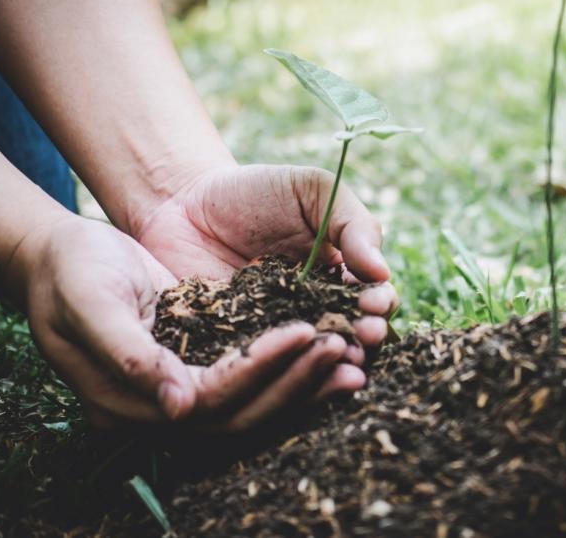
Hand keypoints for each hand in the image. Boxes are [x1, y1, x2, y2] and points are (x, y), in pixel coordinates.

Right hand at [19, 217, 362, 429]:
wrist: (62, 252)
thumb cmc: (69, 269)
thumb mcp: (88, 301)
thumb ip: (127, 353)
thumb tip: (180, 407)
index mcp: (128, 400)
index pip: (209, 399)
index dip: (258, 370)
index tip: (304, 332)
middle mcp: (163, 403)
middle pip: (244, 411)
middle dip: (298, 381)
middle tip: (346, 347)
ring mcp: (187, 383)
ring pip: (258, 398)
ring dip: (307, 379)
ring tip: (356, 352)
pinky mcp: (207, 359)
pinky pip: (258, 371)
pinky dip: (297, 363)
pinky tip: (336, 342)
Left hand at [131, 164, 396, 349]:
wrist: (182, 202)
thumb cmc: (256, 191)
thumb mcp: (312, 191)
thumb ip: (351, 223)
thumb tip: (382, 272)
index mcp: (340, 278)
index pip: (371, 298)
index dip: (378, 303)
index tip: (375, 302)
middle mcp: (313, 313)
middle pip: (350, 334)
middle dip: (364, 336)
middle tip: (366, 334)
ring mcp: (275, 335)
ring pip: (311, 358)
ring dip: (333, 363)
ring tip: (342, 358)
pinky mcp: (236, 350)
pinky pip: (260, 366)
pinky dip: (278, 373)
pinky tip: (291, 370)